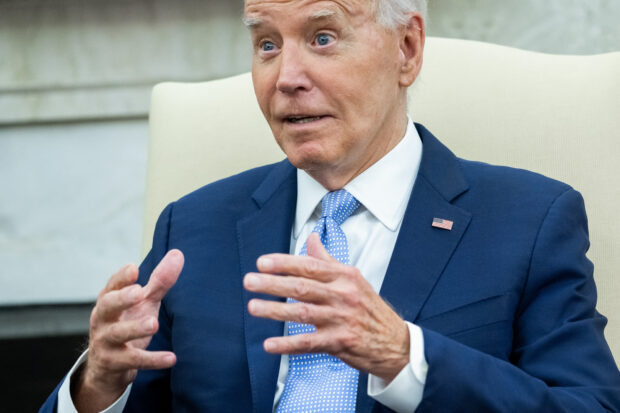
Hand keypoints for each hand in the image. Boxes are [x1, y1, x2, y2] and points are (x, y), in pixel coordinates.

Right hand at [72, 250, 183, 412]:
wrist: (107, 367)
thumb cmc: (127, 323)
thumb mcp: (143, 302)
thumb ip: (159, 281)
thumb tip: (178, 254)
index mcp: (109, 300)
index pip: (112, 285)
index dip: (122, 278)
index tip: (134, 268)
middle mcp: (103, 319)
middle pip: (108, 306)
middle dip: (122, 298)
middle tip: (139, 292)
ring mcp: (106, 342)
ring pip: (118, 333)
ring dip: (135, 328)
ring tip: (153, 324)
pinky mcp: (114, 363)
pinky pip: (133, 360)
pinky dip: (152, 360)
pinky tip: (171, 358)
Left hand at [243, 234, 408, 381]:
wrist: (395, 342)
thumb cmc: (369, 308)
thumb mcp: (353, 279)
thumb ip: (328, 260)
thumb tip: (312, 238)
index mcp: (345, 276)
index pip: (310, 266)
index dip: (284, 263)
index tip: (262, 262)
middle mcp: (343, 295)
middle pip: (302, 287)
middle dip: (273, 284)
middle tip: (249, 281)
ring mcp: (341, 319)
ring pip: (302, 313)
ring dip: (275, 311)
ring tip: (253, 307)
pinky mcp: (340, 343)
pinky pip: (309, 343)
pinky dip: (288, 344)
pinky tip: (269, 344)